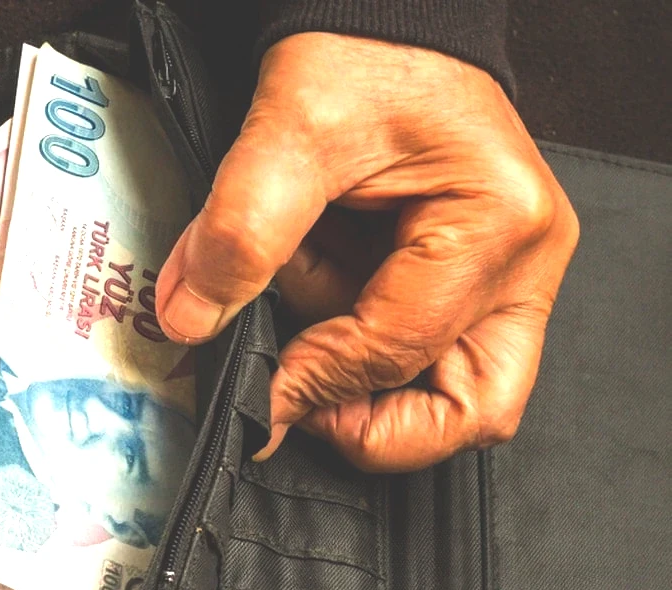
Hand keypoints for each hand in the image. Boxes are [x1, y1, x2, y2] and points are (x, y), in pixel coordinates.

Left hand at [154, 33, 578, 470]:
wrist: (379, 27)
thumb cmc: (360, 60)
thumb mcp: (287, 133)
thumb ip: (238, 233)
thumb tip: (193, 323)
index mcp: (497, 222)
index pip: (400, 347)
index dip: (315, 380)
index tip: (251, 393)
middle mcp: (524, 261)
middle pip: (472, 407)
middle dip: (374, 421)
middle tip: (296, 399)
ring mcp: (508, 277)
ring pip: (456, 393)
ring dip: (365, 379)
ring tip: (306, 301)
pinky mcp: (474, 282)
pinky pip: (428, 354)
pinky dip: (362, 344)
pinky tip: (320, 290)